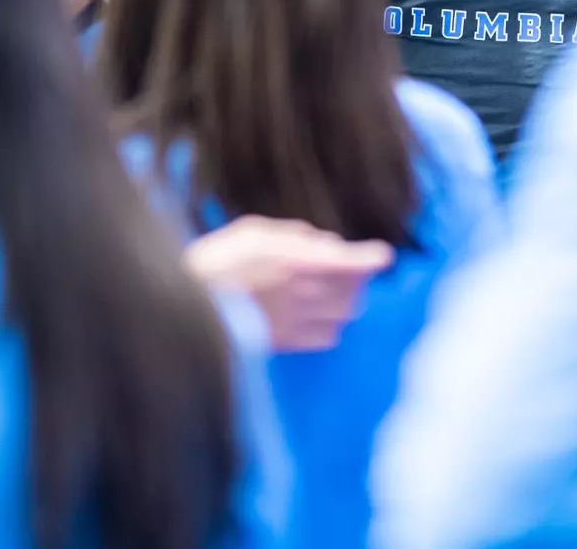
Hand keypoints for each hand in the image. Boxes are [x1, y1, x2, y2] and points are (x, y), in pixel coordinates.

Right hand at [186, 216, 394, 351]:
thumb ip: (296, 236)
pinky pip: (328, 337)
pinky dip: (331, 324)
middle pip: (354, 290)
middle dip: (356, 277)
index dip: (371, 258)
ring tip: (331, 289)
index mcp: (298, 262)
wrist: (192, 307)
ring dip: (345, 300)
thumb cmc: (220, 261)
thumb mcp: (256, 232)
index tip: (383, 254)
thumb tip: (327, 245)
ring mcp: (300, 321)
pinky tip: (318, 314)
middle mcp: (306, 294)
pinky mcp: (291, 343)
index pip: (350, 262)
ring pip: (345, 314)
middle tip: (345, 268)